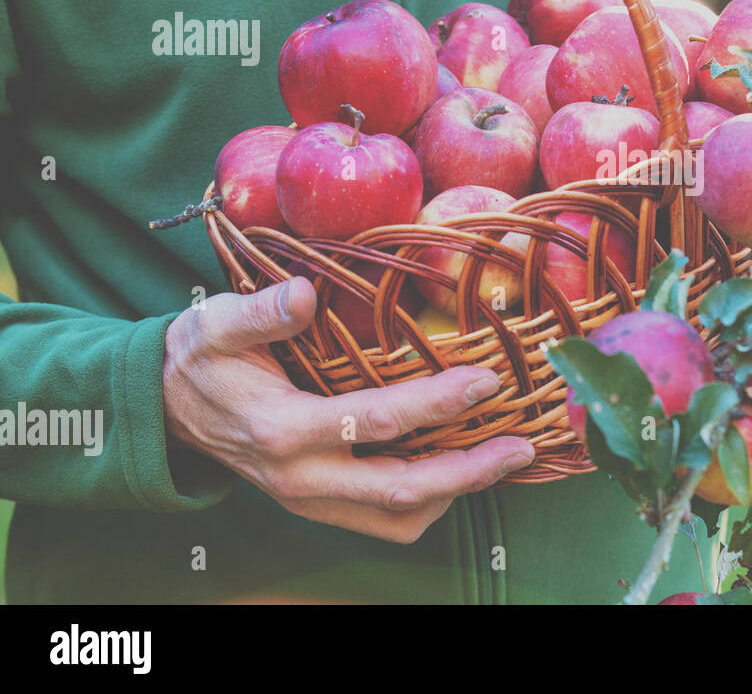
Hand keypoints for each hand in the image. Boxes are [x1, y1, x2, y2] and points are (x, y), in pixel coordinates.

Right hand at [162, 276, 533, 542]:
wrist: (167, 409)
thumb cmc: (200, 358)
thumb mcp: (215, 324)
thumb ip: (260, 312)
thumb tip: (306, 294)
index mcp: (282, 430)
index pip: (376, 421)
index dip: (437, 402)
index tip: (486, 379)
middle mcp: (301, 478)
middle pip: (402, 490)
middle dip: (470, 471)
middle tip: (522, 444)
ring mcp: (312, 500)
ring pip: (399, 518)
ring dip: (458, 492)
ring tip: (505, 456)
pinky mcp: (320, 506)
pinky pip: (386, 520)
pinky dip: (432, 500)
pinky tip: (461, 466)